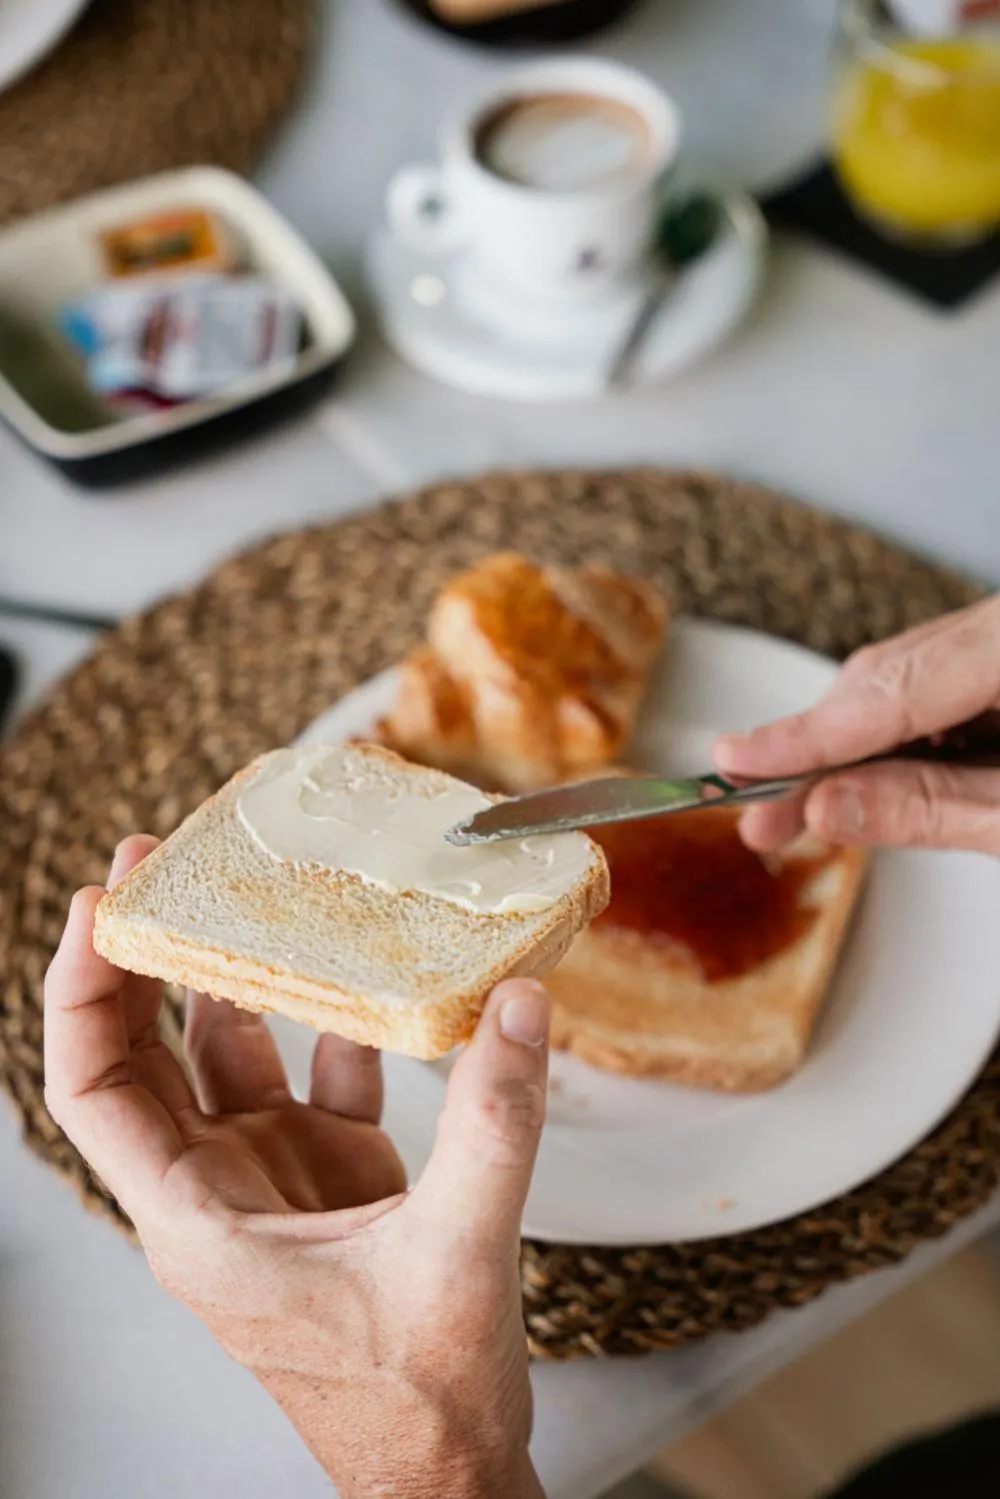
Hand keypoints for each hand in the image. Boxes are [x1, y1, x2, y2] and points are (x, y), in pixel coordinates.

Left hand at [44, 836, 548, 1498]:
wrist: (449, 1470)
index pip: (96, 1089)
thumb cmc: (416, 1400)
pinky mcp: (334, 1176)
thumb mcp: (457, 1253)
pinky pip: (317, 1072)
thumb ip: (494, 1125)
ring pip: (230, 1055)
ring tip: (252, 889)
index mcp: (198, 1221)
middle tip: (156, 863)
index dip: (83, 993)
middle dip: (142, 959)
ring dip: (238, 976)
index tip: (105, 905)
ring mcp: (275, 1179)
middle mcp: (218, 1190)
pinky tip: (376, 976)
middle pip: (144, 1055)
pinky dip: (339, 1021)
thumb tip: (517, 1007)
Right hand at [714, 595, 999, 855]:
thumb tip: (827, 807)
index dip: (807, 733)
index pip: (894, 689)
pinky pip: (935, 689)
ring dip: (855, 749)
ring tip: (806, 811)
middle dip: (822, 748)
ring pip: (904, 680)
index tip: (736, 761)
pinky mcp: (992, 665)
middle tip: (762, 811)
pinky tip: (871, 782)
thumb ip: (930, 807)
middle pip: (889, 676)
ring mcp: (992, 644)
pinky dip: (898, 740)